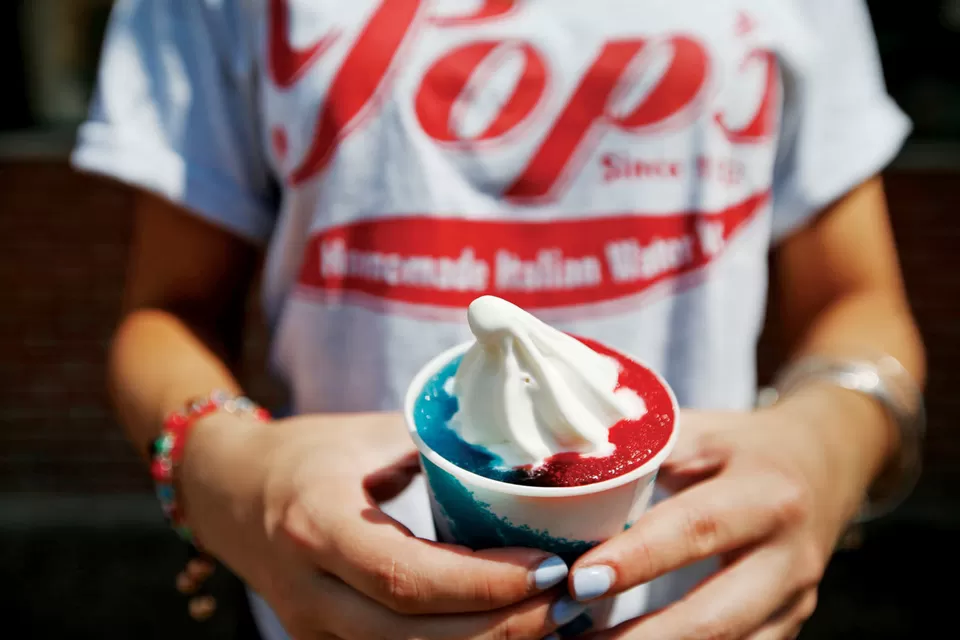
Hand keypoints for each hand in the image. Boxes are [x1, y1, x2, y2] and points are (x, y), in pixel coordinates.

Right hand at [179, 411, 583, 638]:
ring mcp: (310, 625)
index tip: (549, 567)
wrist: (226, 489)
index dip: (484, 584)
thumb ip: (438, 444)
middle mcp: (309, 588)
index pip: (407, 576)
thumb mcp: (367, 434)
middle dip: (502, 627)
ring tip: (552, 618)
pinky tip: (503, 627)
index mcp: (317, 524)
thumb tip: (521, 449)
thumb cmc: (304, 452)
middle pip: (412, 634)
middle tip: (568, 601)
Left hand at [566, 388, 891, 639]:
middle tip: (570, 634)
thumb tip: (568, 474)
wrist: (828, 463)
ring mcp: (794, 600)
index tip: (578, 581)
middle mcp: (788, 556)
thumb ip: (646, 450)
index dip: (634, 560)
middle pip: (714, 616)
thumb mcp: (703, 431)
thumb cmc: (746, 446)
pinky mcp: (789, 624)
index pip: (694, 530)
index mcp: (765, 494)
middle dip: (640, 638)